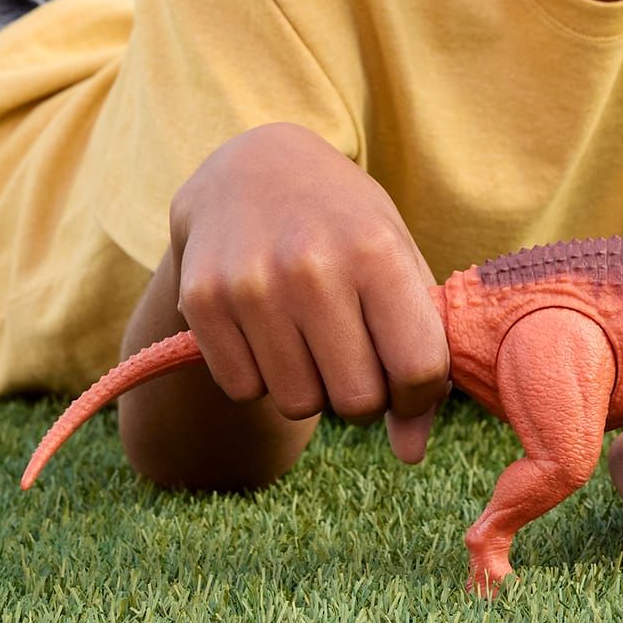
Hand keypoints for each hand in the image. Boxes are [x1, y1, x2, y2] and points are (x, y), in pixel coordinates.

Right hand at [121, 123, 448, 488]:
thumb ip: (419, 355)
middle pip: (357, 401)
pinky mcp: (202, 301)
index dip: (420, 394)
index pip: (419, 369)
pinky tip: (267, 327)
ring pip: (298, 404)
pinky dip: (261, 375)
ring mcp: (251, 285)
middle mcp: (312, 267)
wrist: (252, 168)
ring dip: (311, 387)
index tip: (408, 379)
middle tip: (355, 356)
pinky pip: (245, 391)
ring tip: (310, 335)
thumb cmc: (345, 226)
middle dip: (364, 397)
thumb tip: (411, 454)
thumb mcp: (398, 266)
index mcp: (377, 252)